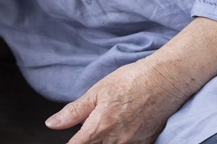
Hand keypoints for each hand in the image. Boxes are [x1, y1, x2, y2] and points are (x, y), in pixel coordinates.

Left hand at [44, 58, 191, 143]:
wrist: (163, 80)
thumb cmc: (131, 81)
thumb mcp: (97, 92)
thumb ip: (73, 111)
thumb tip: (52, 123)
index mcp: (99, 127)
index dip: (71, 143)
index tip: (70, 139)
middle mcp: (115, 140)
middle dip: (88, 141)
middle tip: (89, 129)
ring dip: (103, 141)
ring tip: (106, 126)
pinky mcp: (146, 143)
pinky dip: (120, 141)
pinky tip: (121, 129)